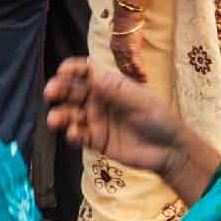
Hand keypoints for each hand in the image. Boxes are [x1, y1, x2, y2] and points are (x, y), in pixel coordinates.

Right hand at [45, 58, 188, 178]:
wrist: (170, 151)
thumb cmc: (160, 119)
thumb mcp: (142, 102)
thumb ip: (117, 91)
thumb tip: (95, 75)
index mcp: (110, 85)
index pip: (86, 72)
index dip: (72, 69)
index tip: (62, 71)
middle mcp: (99, 100)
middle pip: (73, 91)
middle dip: (59, 89)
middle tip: (50, 93)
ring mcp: (96, 120)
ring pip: (71, 114)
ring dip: (60, 115)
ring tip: (54, 120)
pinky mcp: (96, 140)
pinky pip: (79, 135)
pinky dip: (72, 134)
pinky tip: (73, 135)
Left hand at [109, 8, 148, 81]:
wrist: (127, 17)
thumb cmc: (128, 25)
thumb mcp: (125, 37)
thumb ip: (128, 46)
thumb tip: (135, 51)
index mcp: (115, 49)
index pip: (119, 64)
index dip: (125, 72)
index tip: (131, 78)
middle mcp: (117, 52)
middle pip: (123, 68)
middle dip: (130, 77)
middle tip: (138, 83)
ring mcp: (124, 52)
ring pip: (129, 67)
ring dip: (136, 76)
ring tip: (143, 81)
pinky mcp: (131, 50)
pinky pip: (135, 63)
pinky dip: (140, 70)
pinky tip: (144, 75)